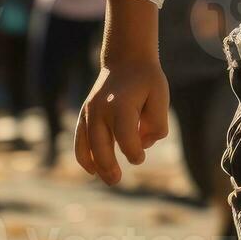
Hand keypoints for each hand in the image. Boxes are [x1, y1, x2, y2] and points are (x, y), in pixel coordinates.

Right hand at [75, 59, 169, 185]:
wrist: (126, 59)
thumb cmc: (147, 80)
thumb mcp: (161, 96)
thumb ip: (158, 123)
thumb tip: (144, 144)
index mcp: (121, 104)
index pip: (125, 138)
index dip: (133, 153)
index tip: (140, 158)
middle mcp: (101, 109)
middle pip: (100, 145)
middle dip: (108, 166)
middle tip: (117, 180)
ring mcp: (90, 111)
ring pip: (86, 144)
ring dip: (95, 165)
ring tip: (108, 179)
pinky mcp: (85, 113)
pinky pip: (79, 139)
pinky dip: (83, 155)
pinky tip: (92, 170)